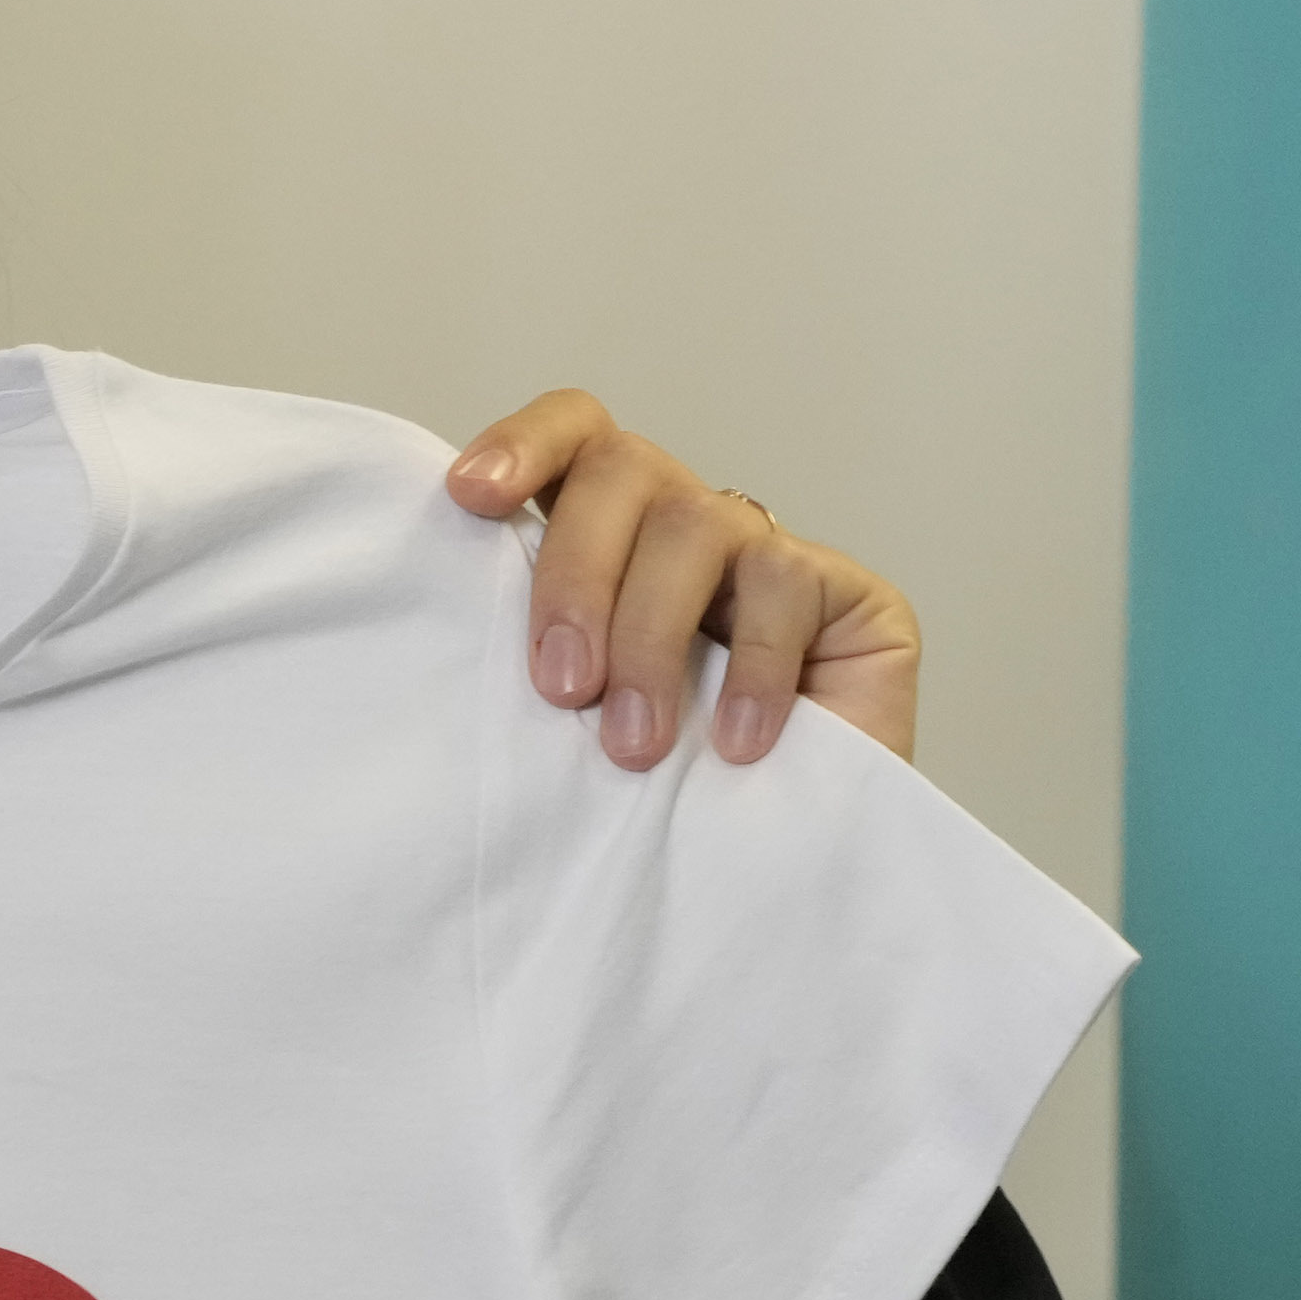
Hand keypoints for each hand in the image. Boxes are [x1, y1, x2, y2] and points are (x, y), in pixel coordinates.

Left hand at [444, 391, 919, 769]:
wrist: (780, 864)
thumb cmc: (659, 788)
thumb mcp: (579, 713)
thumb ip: (538, 651)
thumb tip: (451, 632)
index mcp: (606, 531)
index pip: (572, 434)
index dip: (522, 445)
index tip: (468, 497)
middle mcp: (684, 521)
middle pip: (621, 470)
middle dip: (574, 577)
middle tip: (560, 690)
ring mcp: (769, 550)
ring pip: (694, 524)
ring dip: (649, 638)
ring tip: (634, 745)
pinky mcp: (849, 593)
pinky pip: (785, 584)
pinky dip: (750, 670)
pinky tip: (734, 743)